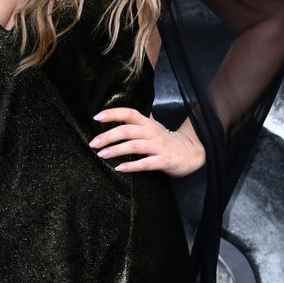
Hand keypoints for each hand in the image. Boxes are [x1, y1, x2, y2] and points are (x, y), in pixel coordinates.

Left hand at [90, 107, 204, 175]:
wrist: (190, 153)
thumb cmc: (165, 140)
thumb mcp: (152, 127)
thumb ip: (136, 122)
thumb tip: (115, 116)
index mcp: (148, 123)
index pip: (129, 114)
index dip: (113, 113)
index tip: (97, 117)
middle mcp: (152, 132)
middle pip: (127, 130)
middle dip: (108, 136)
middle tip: (93, 143)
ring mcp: (158, 146)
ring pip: (133, 146)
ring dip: (115, 150)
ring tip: (101, 155)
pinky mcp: (163, 160)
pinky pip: (145, 163)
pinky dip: (131, 166)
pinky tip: (119, 168)